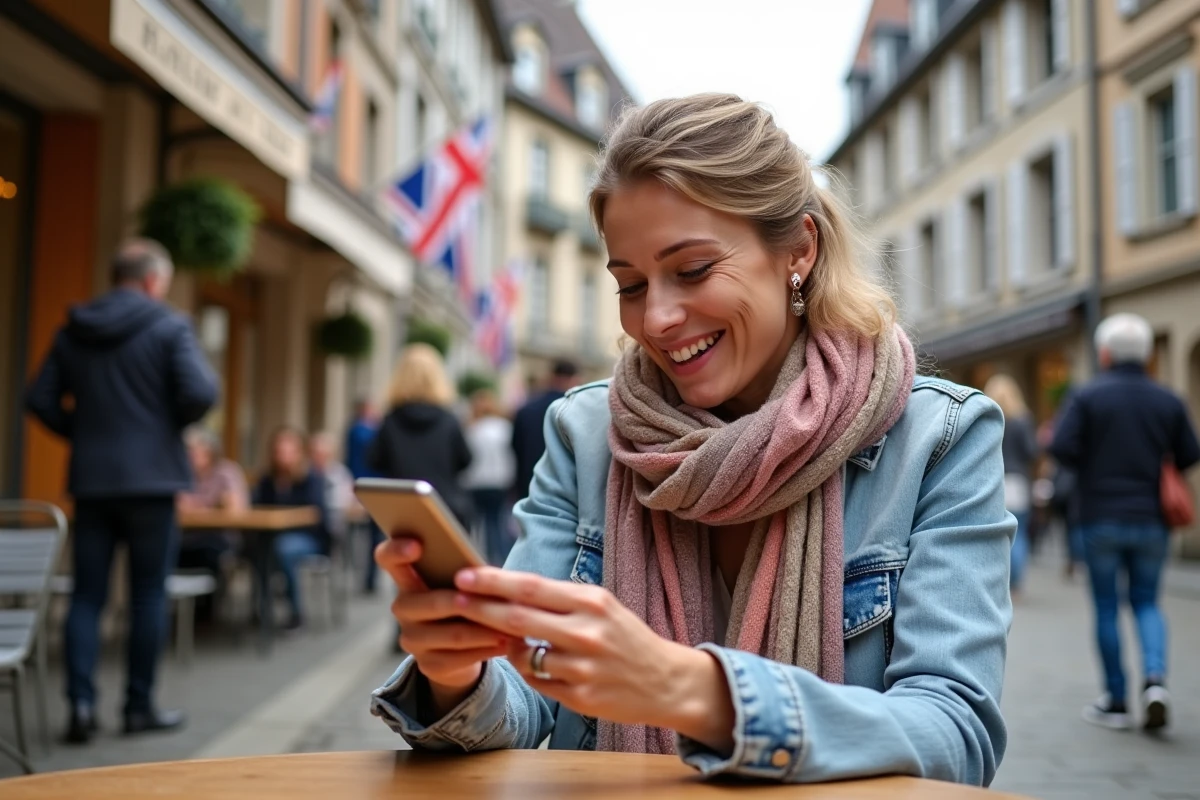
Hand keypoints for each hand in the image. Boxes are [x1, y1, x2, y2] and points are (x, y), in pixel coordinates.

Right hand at [375, 537, 510, 713]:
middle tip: (485, 599)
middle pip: (429, 603)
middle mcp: (403, 609)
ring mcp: (412, 639)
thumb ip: (465, 575)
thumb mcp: (462, 585)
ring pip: (451, 634)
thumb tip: (487, 574)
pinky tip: (507, 644)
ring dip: (484, 630)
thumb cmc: (464, 603)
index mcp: (408, 580)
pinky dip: (487, 650)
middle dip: (461, 602)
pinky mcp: (428, 665)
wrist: (460, 651)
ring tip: (510, 626)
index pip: (387, 558)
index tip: (417, 545)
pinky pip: (460, 658)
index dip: (396, 550)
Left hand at [450, 568, 734, 747]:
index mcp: (591, 602)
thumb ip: (558, 600)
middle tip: (453, 599)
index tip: (464, 575)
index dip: (493, 582)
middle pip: (517, 619)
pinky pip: (537, 681)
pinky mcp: (580, 697)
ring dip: (504, 646)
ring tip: (499, 638)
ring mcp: (582, 667)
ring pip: (523, 655)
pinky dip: (528, 671)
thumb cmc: (626, 637)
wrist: (666, 680)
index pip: (530, 587)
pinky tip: (534, 663)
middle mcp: (586, 632)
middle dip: (480, 608)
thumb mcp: (600, 606)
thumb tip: (509, 591)